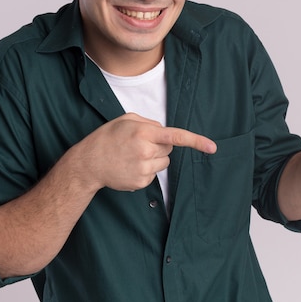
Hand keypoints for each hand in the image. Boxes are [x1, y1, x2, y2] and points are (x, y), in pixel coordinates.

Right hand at [77, 113, 215, 191]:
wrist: (88, 163)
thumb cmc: (107, 138)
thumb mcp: (126, 119)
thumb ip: (149, 123)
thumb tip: (164, 132)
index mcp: (143, 132)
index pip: (175, 136)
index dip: (196, 141)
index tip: (212, 147)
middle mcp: (145, 151)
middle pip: (169, 148)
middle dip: (159, 145)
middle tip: (138, 144)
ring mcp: (143, 169)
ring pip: (163, 162)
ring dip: (154, 158)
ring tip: (132, 155)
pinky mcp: (141, 182)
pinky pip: (154, 175)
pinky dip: (146, 170)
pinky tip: (129, 166)